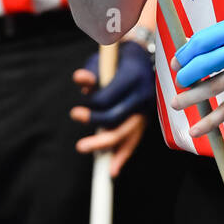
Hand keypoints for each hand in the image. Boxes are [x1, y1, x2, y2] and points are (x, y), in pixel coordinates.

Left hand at [71, 43, 154, 176]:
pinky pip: (136, 137)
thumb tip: (79, 79)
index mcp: (132, 77)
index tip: (76, 113)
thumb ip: (91, 71)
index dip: (90, 108)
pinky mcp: (147, 116)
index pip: (107, 100)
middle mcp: (143, 94)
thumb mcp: (104, 59)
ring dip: (110, 148)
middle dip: (98, 134)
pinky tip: (113, 168)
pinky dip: (124, 154)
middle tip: (80, 146)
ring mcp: (148, 107)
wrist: (145, 55)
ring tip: (99, 165)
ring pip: (129, 133)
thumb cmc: (119, 57)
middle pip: (118, 121)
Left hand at [169, 18, 223, 137]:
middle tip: (178, 81)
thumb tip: (187, 49)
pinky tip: (195, 130)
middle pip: (202, 63)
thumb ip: (217, 40)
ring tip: (176, 103)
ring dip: (191, 97)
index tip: (176, 64)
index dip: (184, 54)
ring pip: (212, 87)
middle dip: (185, 74)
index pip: (200, 42)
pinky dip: (210, 121)